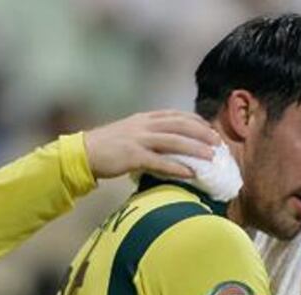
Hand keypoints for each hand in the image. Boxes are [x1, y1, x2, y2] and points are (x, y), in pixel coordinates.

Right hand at [83, 110, 220, 179]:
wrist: (82, 153)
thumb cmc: (105, 147)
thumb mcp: (128, 133)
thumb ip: (146, 134)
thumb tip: (165, 144)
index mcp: (143, 118)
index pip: (176, 115)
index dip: (195, 121)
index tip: (209, 129)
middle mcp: (143, 125)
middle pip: (180, 124)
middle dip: (202, 132)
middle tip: (218, 142)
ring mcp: (138, 140)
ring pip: (174, 141)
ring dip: (195, 149)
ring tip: (211, 157)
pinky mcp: (133, 156)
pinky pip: (160, 161)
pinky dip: (177, 167)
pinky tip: (190, 173)